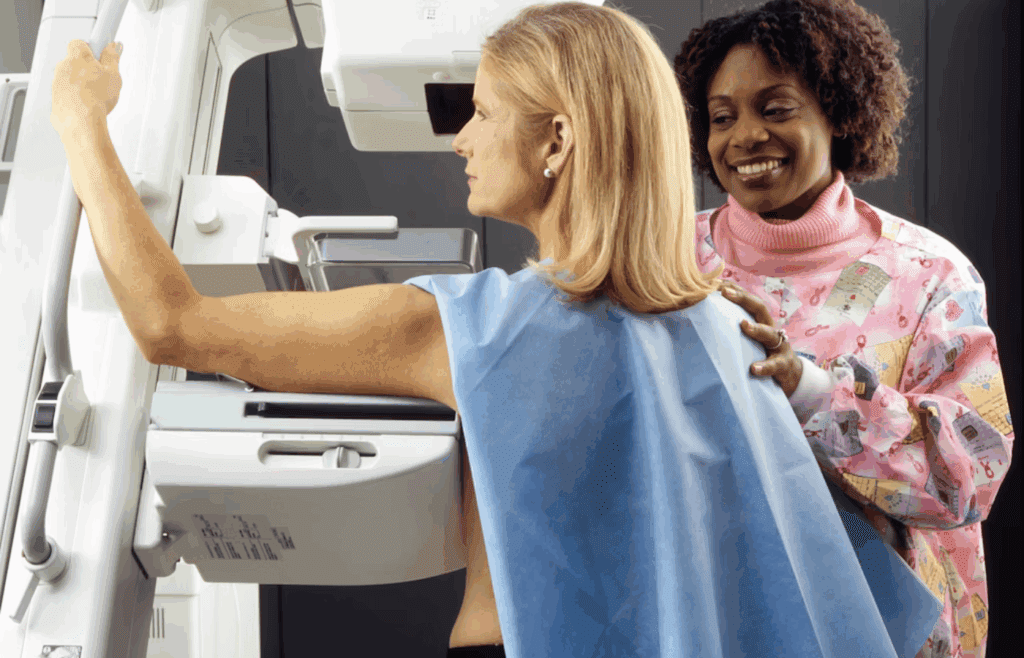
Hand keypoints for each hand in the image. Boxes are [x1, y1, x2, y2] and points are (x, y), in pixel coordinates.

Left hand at [51, 40, 122, 138]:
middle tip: (101, 79)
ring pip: (69, 79)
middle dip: (86, 68)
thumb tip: (113, 47)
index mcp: (77, 57)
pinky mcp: (54, 99)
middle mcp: (63, 67)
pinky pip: (65, 94)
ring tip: (96, 96)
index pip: (80, 43)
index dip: (90, 49)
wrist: (83, 122)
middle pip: (74, 62)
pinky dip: (74, 98)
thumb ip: (112, 58)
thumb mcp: (114, 75)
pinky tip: (87, 106)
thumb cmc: (96, 98)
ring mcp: (56, 83)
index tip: (99, 55)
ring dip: (80, 84)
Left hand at [720, 282, 802, 396]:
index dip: (735, 290)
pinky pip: (774, 365)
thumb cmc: (762, 353)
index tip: (717, 283)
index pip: (748, 301)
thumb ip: (734, 329)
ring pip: (770, 334)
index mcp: (761, 321)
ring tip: (743, 324)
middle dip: (743, 298)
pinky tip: (753, 368)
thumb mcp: (749, 339)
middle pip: (759, 309)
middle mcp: (771, 329)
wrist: (790, 374)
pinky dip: (764, 366)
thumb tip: (705, 319)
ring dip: (757, 329)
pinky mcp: (783, 365)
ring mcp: (779, 346)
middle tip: (725, 293)